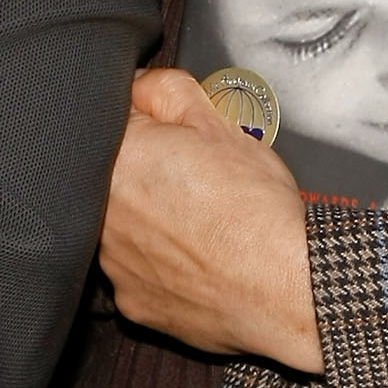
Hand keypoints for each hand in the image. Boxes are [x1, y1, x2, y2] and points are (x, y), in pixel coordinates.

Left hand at [99, 70, 322, 372]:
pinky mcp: (131, 301)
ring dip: (151, 218)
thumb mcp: (219, 124)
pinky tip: (197, 256)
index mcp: (117, 158)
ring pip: (124, 225)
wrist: (284, 290)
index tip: (172, 137)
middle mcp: (102, 213)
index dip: (147, 125)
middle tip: (193, 180)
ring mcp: (114, 262)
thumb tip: (140, 86)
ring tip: (200, 222)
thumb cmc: (256, 211)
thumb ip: (167, 91)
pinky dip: (162, 262)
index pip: (110, 122)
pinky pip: (139, 270)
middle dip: (147, 171)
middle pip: (114, 176)